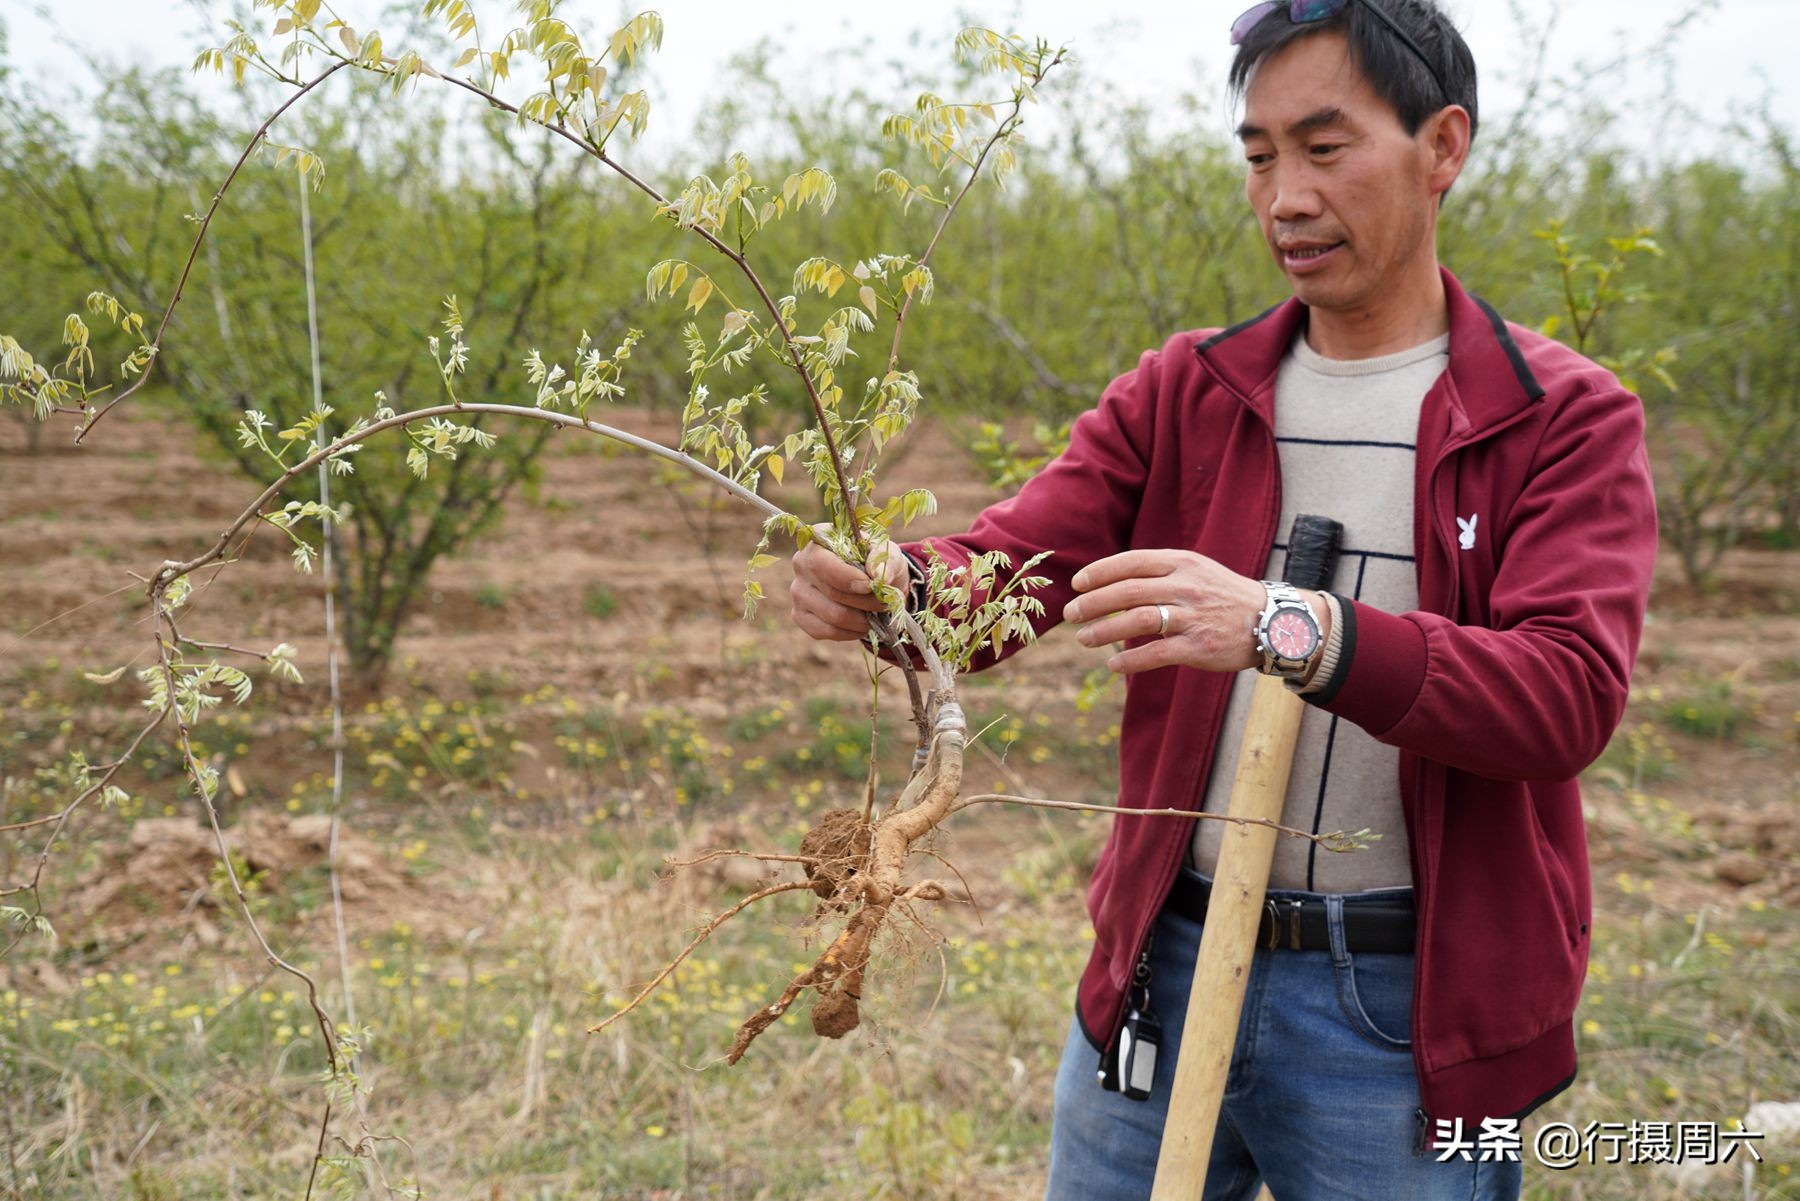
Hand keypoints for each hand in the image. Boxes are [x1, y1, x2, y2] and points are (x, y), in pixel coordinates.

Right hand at [789, 524, 911, 641]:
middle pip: (832, 592)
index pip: (822, 563)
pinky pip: (827, 631)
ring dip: (862, 619)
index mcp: (817, 539)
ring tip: (877, 613)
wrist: (870, 580)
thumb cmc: (875, 561)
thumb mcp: (886, 552)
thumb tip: (879, 576)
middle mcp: (801, 564)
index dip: (847, 578)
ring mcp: (798, 591)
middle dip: (865, 601)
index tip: (871, 586)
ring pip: (833, 615)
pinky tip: (863, 624)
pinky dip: (851, 632)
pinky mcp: (800, 615)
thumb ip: (884, 559)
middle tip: (886, 602)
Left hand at [1062, 549, 1328, 674]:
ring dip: (1105, 630)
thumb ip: (1158, 573)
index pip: (1132, 561)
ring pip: (1138, 620)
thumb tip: (1111, 585)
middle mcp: (1186, 586)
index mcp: (1182, 562)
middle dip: (1094, 603)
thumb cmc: (1223, 595)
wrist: (1272, 621)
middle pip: (1129, 591)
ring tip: (1084, 638)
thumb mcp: (1196, 570)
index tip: (1077, 583)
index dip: (1100, 572)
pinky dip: (1131, 660)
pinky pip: (1157, 653)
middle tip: (1071, 614)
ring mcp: (1194, 616)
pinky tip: (1113, 664)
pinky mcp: (1200, 646)